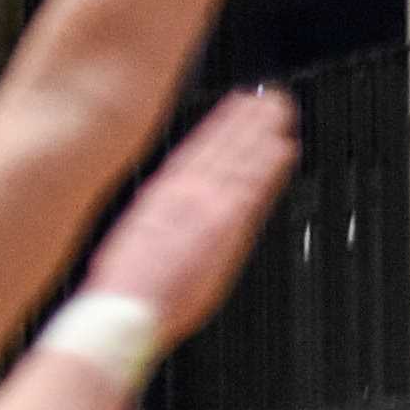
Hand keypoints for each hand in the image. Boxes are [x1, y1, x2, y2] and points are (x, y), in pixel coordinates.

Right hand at [73, 90, 300, 354]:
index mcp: (163, 197)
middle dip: (247, 122)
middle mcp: (186, 196)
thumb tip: (170, 215)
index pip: (198, 152)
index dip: (222, 127)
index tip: (238, 107)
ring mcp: (207, 208)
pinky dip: (268, 167)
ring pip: (239, 160)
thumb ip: (160, 223)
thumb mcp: (133, 243)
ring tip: (281, 109)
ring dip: (261, 132)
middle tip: (271, 97)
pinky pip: (250, 189)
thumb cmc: (126, 290)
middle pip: (223, 150)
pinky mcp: (223, 227)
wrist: (127, 311)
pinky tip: (283, 148)